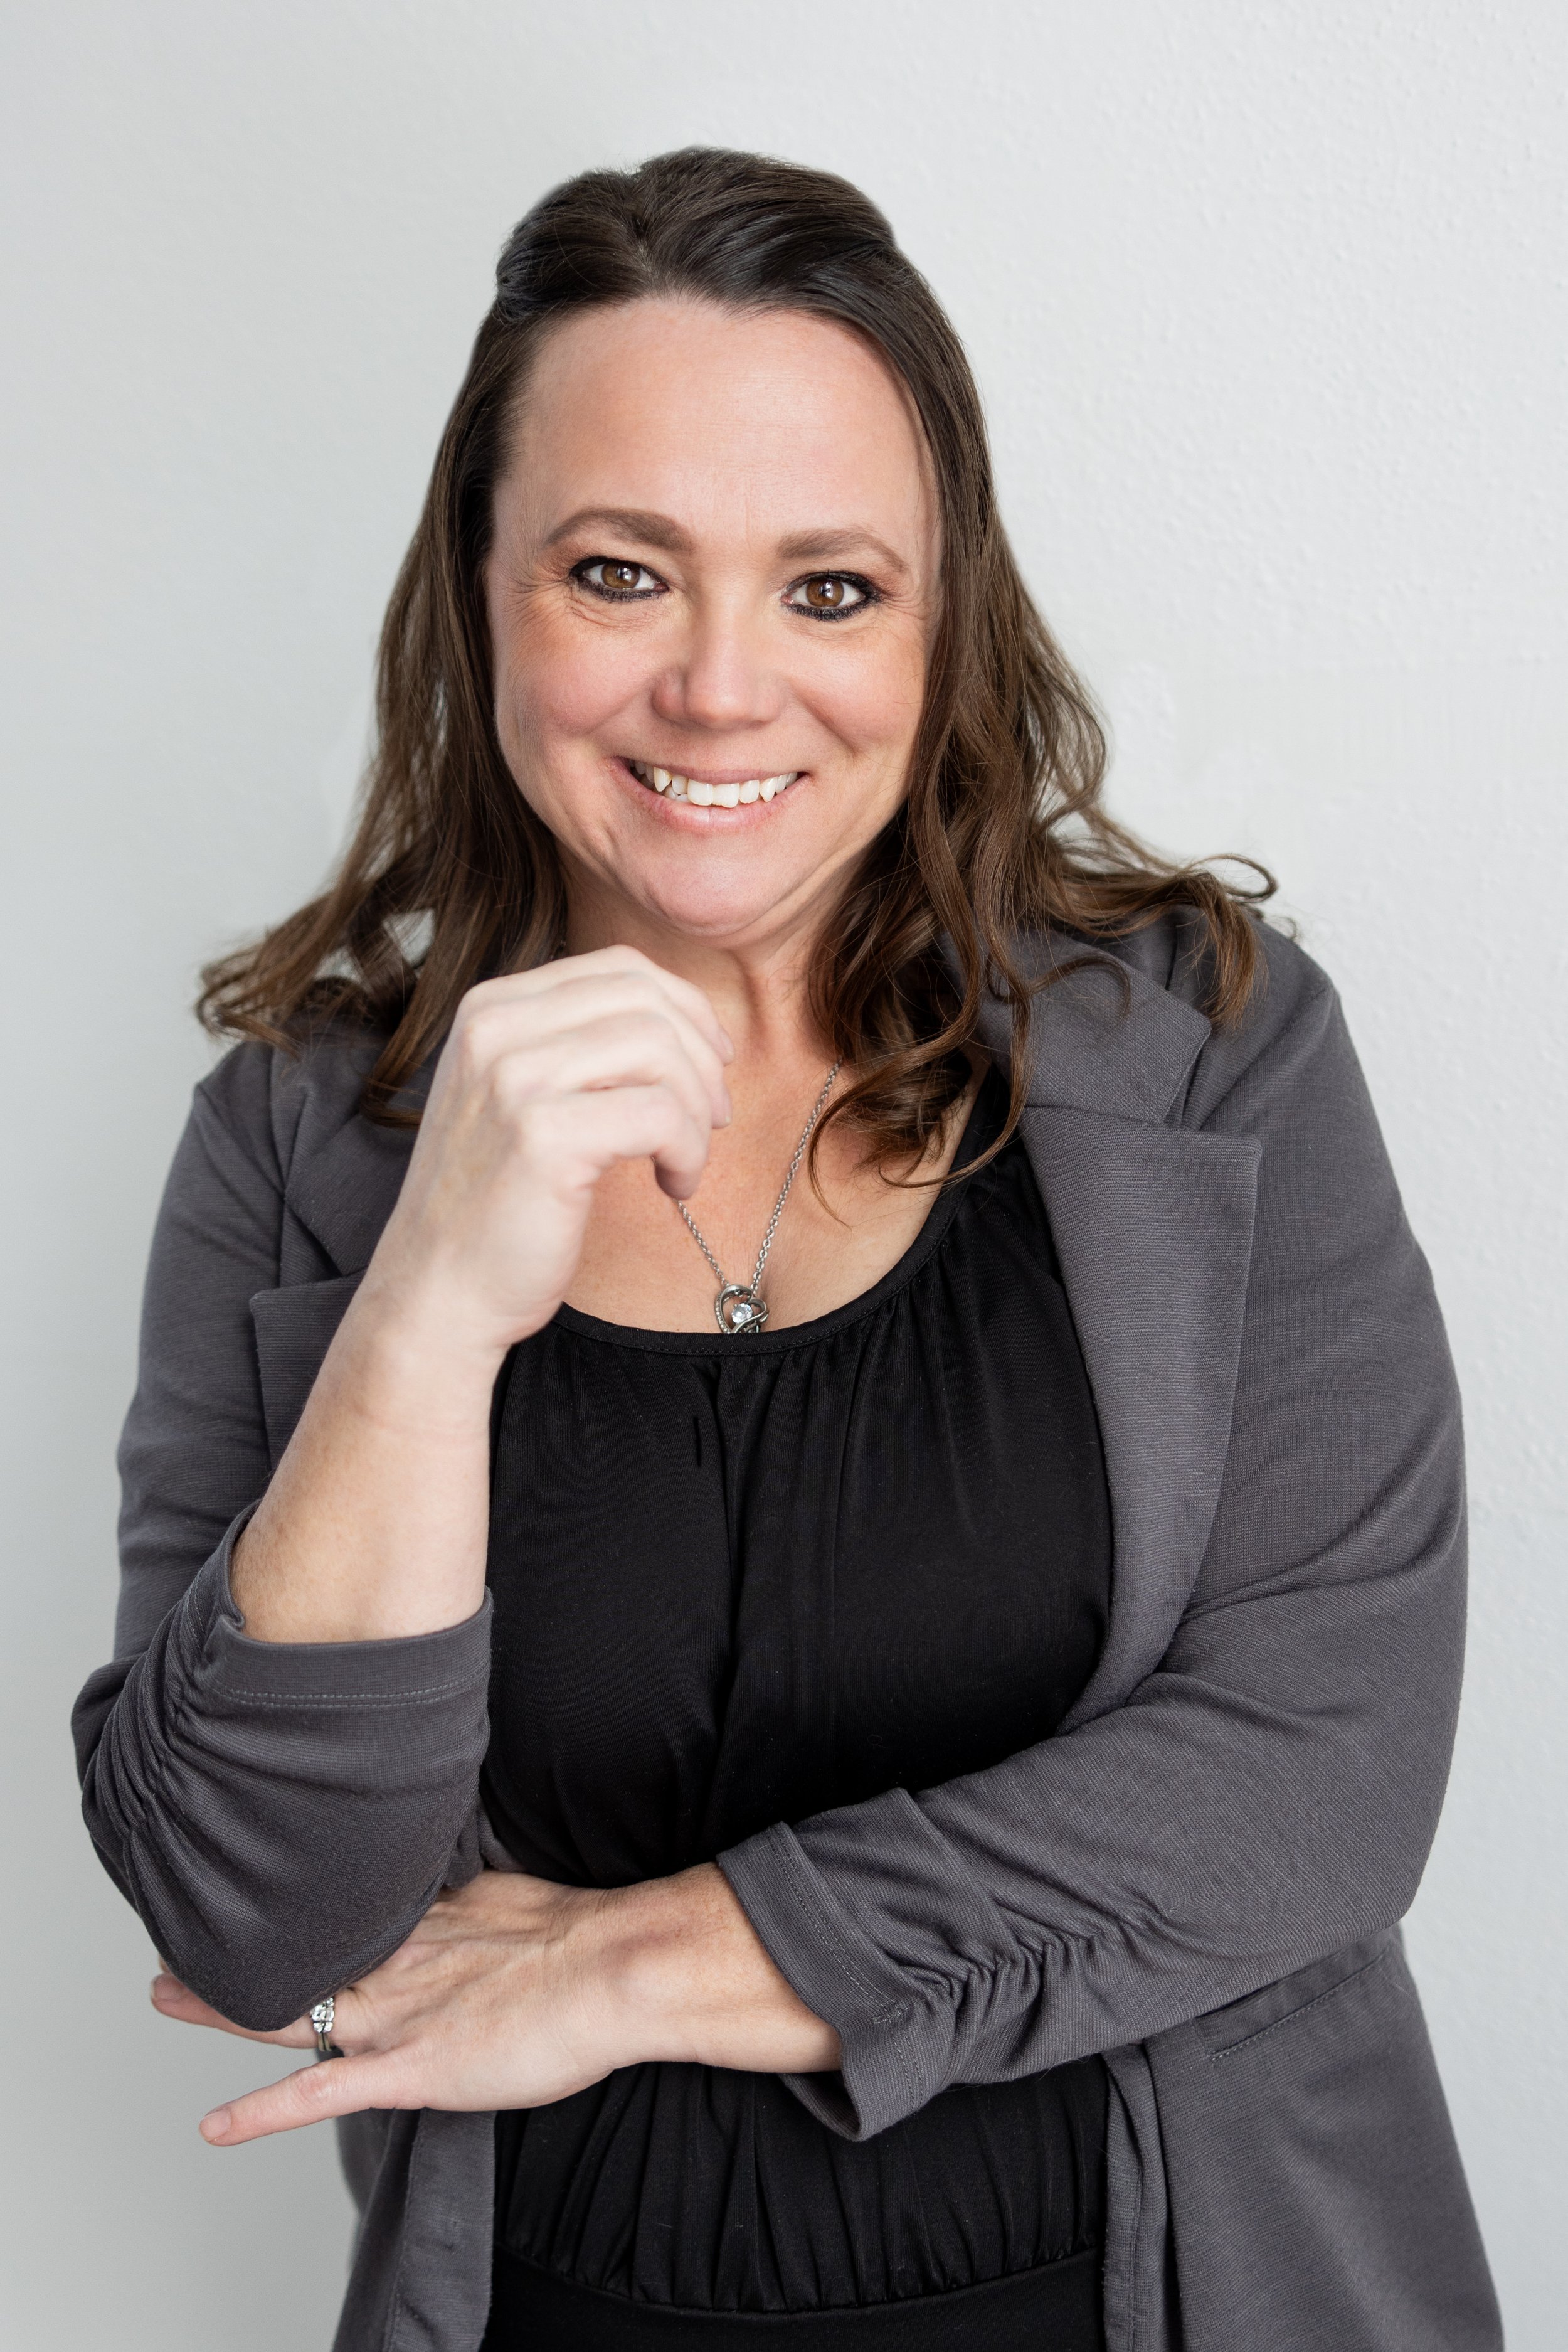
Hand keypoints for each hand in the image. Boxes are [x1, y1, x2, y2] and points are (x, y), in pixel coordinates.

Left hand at [153, 1865, 838, 2145]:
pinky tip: (217, 2127)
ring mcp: (397, 2016)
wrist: (616, 1966)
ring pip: (291, 2011)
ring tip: (165, 1996)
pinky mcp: (409, 2069)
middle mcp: (398, 1962)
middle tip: (175, 1940)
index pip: (341, 1916)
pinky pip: (319, 2094)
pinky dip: (262, 2112)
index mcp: (427, 1922)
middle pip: (299, 1955)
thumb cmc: (585, 1936)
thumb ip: (480, 1901)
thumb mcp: (516, 1895)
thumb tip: (476, 1890)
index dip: (293, 1915)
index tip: (259, 1900)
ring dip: (222, 2009)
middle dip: (233, 1952)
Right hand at [366, 945, 733, 1365]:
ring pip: (661, 1051)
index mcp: (490, 1009)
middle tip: (712, 1120)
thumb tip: (683, 1017)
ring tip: (683, 1162)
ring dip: (697, 1112)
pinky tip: (673, 1186)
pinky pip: (661, 1115)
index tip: (710, 1065)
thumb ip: (573, 1045)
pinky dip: (687, 1151)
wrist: (438, 1291)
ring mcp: (514, 1079)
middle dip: (701, 1061)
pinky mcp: (543, 1137)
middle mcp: (494, 1030)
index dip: (686, 1010)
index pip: (620, 968)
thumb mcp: (518, 1097)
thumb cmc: (495, 1203)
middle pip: (648, 1001)